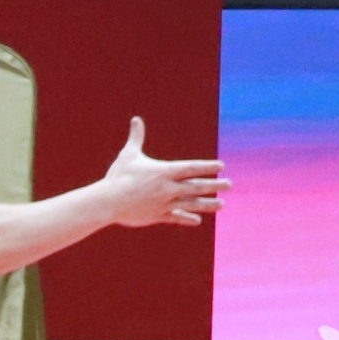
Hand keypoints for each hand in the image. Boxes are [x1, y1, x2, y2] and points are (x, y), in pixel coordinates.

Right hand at [98, 117, 227, 227]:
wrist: (108, 201)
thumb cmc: (118, 176)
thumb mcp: (129, 154)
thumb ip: (136, 137)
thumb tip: (136, 119)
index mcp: (164, 171)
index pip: (191, 168)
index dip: (207, 167)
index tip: (221, 166)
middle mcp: (168, 188)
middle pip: (196, 186)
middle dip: (214, 185)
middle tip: (230, 184)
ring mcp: (164, 203)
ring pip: (190, 203)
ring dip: (207, 204)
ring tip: (222, 204)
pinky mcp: (157, 216)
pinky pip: (176, 217)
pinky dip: (187, 218)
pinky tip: (197, 220)